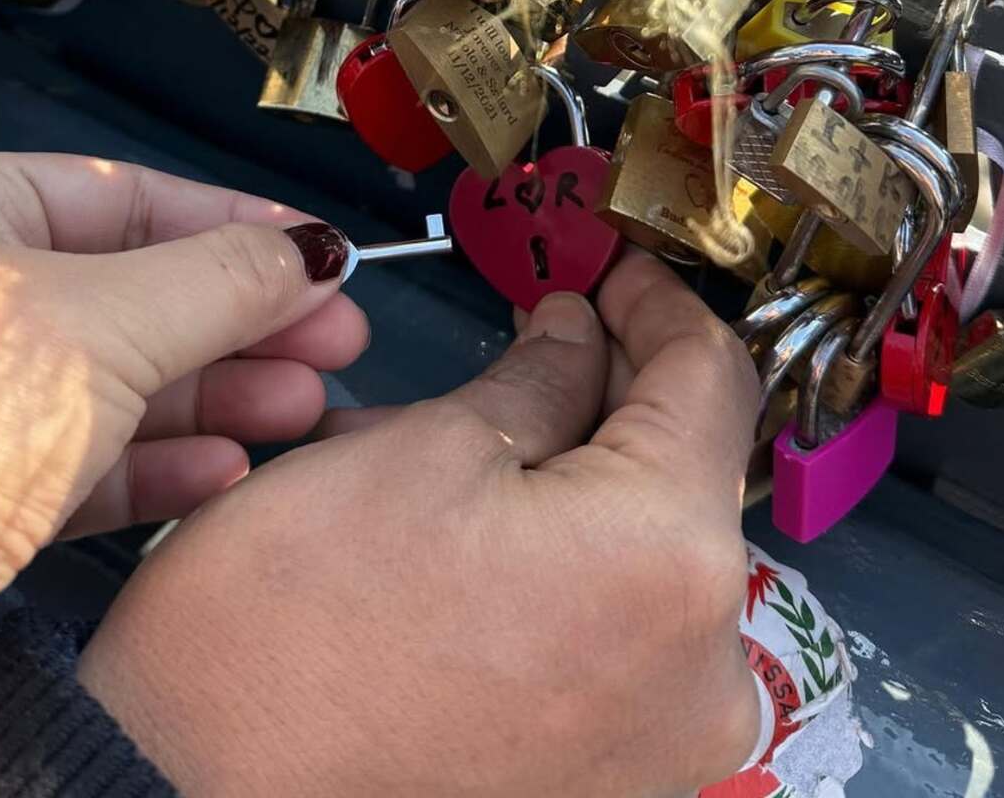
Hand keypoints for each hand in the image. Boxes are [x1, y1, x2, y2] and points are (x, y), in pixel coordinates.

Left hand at [0, 154, 366, 797]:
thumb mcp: (97, 325)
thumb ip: (218, 281)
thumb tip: (311, 251)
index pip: (121, 195)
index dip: (232, 222)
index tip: (322, 251)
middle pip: (129, 292)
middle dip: (240, 317)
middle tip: (337, 336)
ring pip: (113, 385)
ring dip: (214, 396)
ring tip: (305, 406)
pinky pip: (82, 469)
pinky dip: (159, 467)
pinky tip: (227, 471)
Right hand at [81, 253, 760, 797]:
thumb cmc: (294, 636)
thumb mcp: (421, 450)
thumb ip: (537, 376)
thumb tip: (579, 333)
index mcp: (673, 562)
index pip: (709, 376)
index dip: (653, 295)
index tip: (606, 259)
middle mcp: (703, 669)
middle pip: (674, 467)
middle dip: (593, 381)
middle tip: (523, 325)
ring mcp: (658, 740)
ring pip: (627, 545)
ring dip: (556, 467)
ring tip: (445, 429)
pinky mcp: (604, 780)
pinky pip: (603, 625)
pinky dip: (547, 555)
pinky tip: (456, 521)